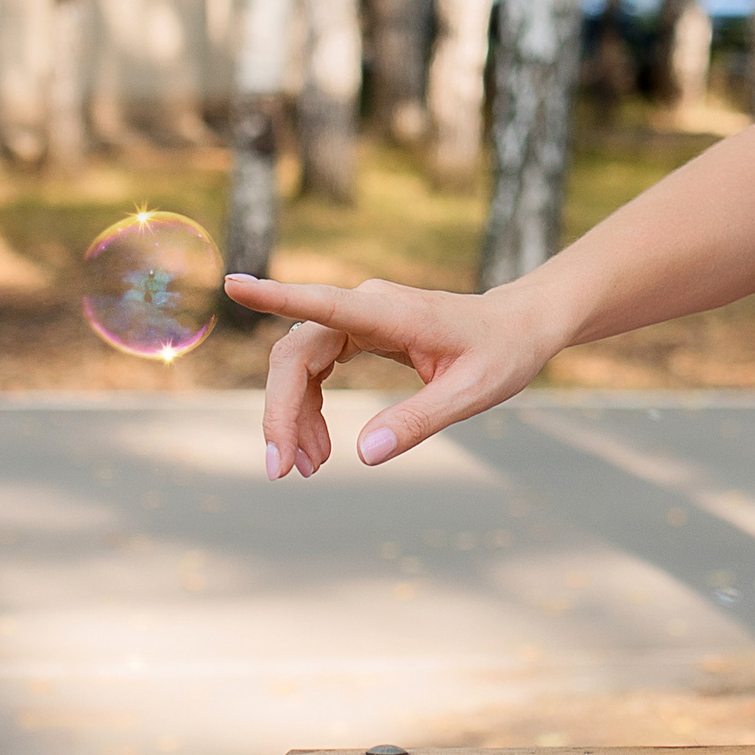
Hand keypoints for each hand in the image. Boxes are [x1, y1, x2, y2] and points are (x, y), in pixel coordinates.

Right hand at [221, 275, 563, 476]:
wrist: (519, 326)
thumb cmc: (501, 353)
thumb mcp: (471, 393)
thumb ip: (420, 421)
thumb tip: (365, 455)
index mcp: (391, 313)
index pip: (324, 303)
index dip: (277, 296)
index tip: (234, 284)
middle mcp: (366, 307)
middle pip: (296, 353)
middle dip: (280, 412)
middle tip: (280, 470)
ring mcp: (359, 317)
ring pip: (299, 364)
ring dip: (293, 416)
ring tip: (305, 468)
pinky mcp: (359, 332)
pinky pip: (315, 368)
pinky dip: (309, 408)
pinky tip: (318, 448)